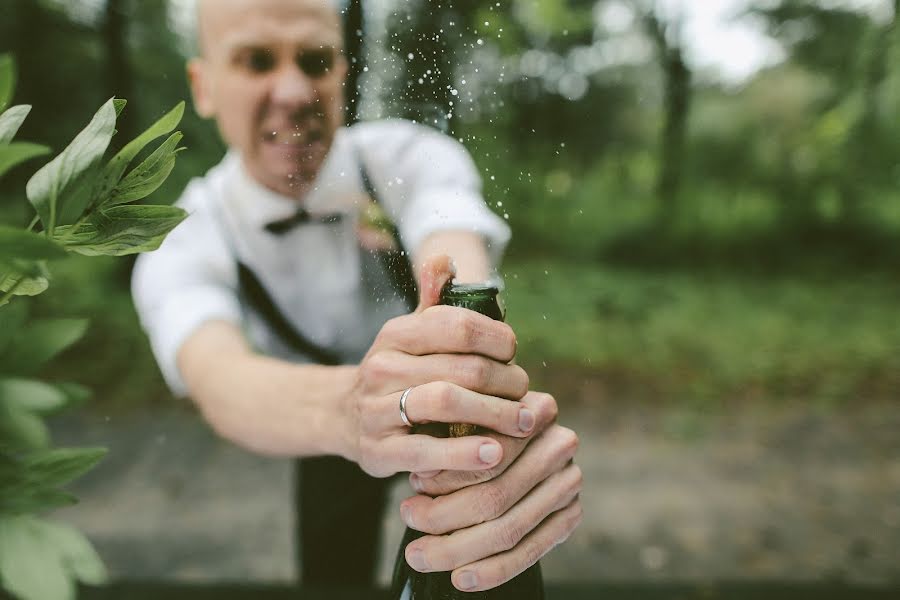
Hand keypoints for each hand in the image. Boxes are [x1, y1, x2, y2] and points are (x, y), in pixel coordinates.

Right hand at [342, 255, 533, 477]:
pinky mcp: (379, 451)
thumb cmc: (397, 374)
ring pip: (446, 402)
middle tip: (526, 396)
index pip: (459, 325)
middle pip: (462, 367)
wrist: (344, 417)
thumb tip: (444, 258)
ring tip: (522, 423)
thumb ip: (433, 299)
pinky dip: (466, 454)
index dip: (497, 338)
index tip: (513, 353)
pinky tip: (494, 454)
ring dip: (495, 413)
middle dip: (506, 382)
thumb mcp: (410, 334)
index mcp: (397, 333)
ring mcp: (377, 410)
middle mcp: (383, 367)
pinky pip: (428, 451)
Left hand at [398, 392, 583, 591]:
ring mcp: (569, 482)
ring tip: (420, 553)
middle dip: (444, 515)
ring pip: (509, 529)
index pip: (490, 451)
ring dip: (458, 549)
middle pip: (497, 494)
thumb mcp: (462, 420)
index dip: (449, 473)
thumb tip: (421, 474)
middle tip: (407, 518)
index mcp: (537, 410)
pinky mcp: (571, 516)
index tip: (414, 482)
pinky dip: (492, 570)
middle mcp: (560, 444)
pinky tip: (460, 577)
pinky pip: (530, 552)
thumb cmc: (475, 427)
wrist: (515, 444)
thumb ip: (447, 439)